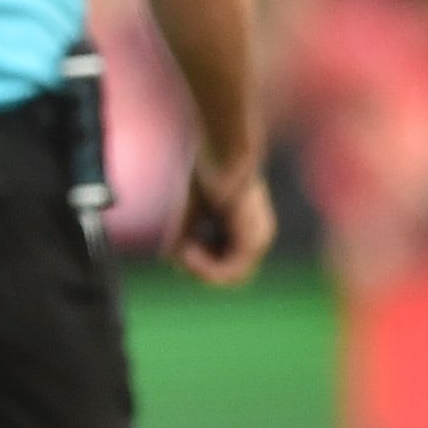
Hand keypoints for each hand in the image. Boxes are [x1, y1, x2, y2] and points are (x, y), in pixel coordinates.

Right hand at [173, 145, 275, 285]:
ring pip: (230, 278)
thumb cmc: (208, 169)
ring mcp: (258, 241)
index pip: (225, 264)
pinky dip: (205, 268)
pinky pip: (229, 272)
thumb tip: (169, 259)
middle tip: (176, 257)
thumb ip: (185, 234)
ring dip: (200, 271)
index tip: (176, 250)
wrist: (225, 149)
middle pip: (228, 276)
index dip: (199, 264)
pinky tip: (187, 251)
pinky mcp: (252, 241)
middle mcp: (257, 237)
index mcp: (247, 228)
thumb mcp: (191, 209)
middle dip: (199, 272)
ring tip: (182, 251)